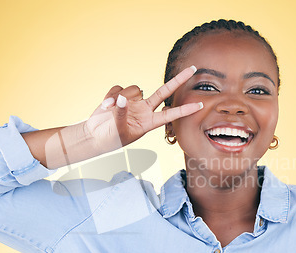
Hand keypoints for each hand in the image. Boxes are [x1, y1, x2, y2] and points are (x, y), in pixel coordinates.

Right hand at [85, 66, 201, 150]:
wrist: (94, 136)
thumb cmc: (109, 139)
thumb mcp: (118, 129)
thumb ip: (122, 113)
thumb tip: (123, 98)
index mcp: (149, 122)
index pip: (170, 115)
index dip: (185, 110)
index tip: (200, 105)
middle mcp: (144, 110)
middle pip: (164, 92)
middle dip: (177, 80)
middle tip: (193, 69)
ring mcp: (133, 102)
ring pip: (134, 89)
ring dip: (120, 97)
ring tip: (108, 108)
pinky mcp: (120, 96)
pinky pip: (118, 88)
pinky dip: (110, 96)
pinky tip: (104, 106)